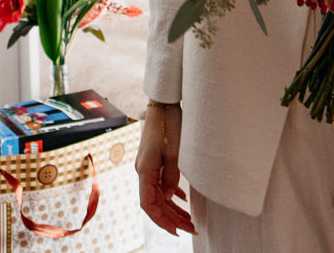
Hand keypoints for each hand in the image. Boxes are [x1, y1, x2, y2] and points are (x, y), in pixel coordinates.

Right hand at [135, 102, 193, 235]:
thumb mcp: (174, 151)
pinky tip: (183, 199)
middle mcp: (143, 171)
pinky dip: (172, 194)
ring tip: (189, 219)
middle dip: (171, 218)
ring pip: (158, 195)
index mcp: (145, 170)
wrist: (164, 104)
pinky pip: (160, 184)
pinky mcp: (154, 161)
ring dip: (172, 208)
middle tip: (190, 227)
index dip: (162, 220)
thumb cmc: (168, 124)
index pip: (149, 205)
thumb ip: (171, 176)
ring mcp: (148, 167)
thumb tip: (171, 197)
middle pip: (154, 203)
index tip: (177, 231)